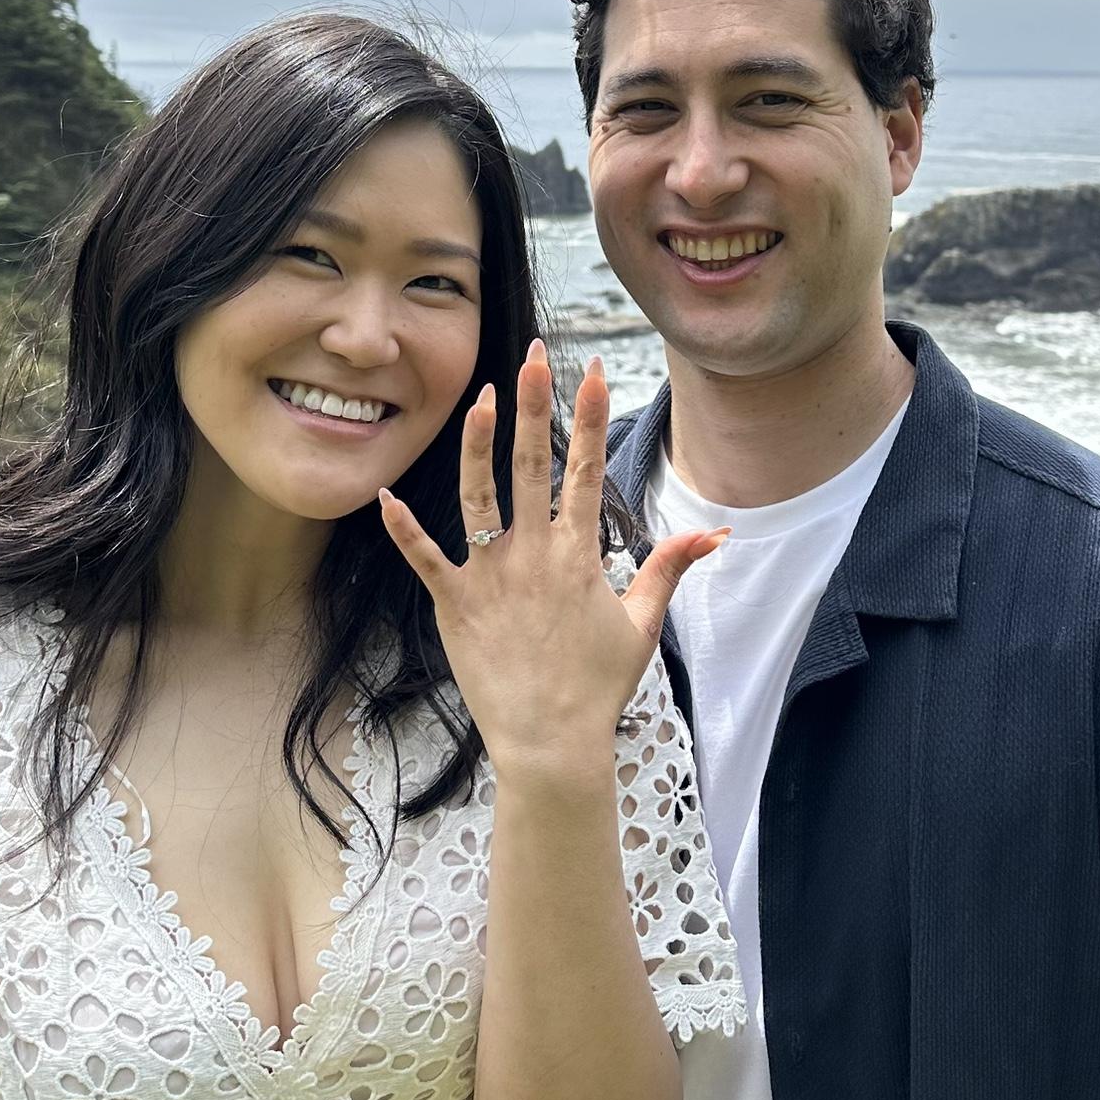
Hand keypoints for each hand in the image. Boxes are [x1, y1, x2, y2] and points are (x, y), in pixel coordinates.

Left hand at [379, 340, 725, 781]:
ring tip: (481, 398)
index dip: (590, 416)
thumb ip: (669, 570)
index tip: (591, 369)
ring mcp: (491, 576)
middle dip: (534, 405)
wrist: (551, 742)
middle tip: (531, 356)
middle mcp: (534, 554)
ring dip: (479, 444)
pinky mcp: (455, 603)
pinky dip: (403, 527)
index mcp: (579, 555)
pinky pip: (424, 558)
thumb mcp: (642, 625)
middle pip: (533, 465)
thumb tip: (713, 534)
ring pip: (479, 495)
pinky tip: (386, 494)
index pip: (586, 469)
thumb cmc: (598, 687)